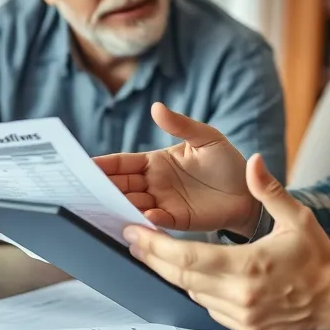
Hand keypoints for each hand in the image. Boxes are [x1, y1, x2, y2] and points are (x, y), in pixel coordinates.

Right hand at [94, 103, 256, 234]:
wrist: (250, 191)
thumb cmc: (227, 162)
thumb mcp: (205, 137)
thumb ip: (181, 125)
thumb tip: (156, 107)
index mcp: (154, 162)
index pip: (121, 163)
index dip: (102, 164)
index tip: (80, 166)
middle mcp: (153, 184)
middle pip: (120, 185)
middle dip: (100, 187)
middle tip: (79, 190)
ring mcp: (163, 204)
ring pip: (132, 204)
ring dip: (118, 205)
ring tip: (102, 206)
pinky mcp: (177, 221)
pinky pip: (157, 222)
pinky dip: (147, 221)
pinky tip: (142, 217)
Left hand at [123, 154, 329, 329]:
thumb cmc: (318, 258)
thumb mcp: (298, 217)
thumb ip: (270, 189)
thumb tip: (254, 160)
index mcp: (248, 267)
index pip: (187, 257)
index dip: (155, 246)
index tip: (134, 232)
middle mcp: (239, 296)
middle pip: (180, 276)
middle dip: (152, 257)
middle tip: (133, 239)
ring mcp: (240, 316)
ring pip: (191, 292)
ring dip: (173, 272)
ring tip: (155, 253)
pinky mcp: (243, 327)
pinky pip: (207, 306)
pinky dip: (195, 288)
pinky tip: (190, 273)